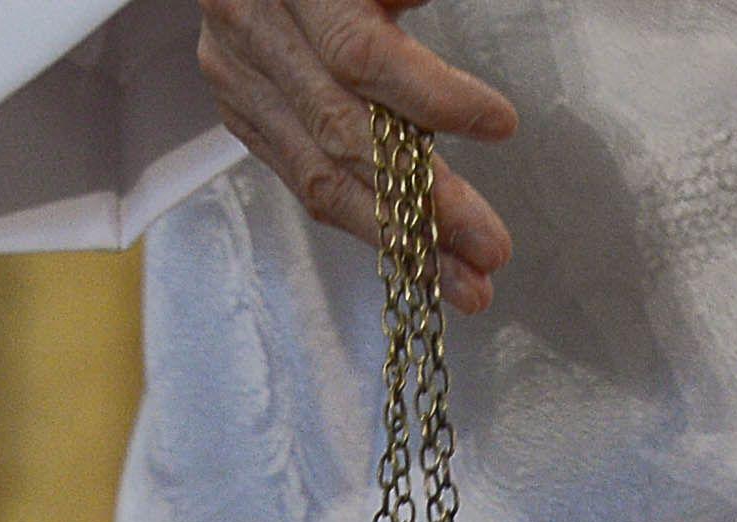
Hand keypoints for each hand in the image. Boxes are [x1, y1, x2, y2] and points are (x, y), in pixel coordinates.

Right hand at [195, 0, 517, 311]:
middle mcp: (251, 29)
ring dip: (401, 236)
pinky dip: (363, 215)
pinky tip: (415, 248)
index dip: (432, 98)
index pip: (360, 56)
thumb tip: (467, 74)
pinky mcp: (238, 106)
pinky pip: (304, 176)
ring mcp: (236, 74)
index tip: (500, 125)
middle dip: (425, 201)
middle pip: (342, 134)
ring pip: (318, 175)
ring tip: (465, 278)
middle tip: (490, 248)